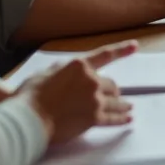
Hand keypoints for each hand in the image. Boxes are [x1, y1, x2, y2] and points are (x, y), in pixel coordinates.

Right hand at [21, 40, 137, 144]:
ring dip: (123, 104)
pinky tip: (127, 119)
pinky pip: (113, 118)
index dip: (122, 49)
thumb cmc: (31, 95)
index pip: (105, 55)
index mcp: (79, 65)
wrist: (29, 118)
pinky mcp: (94, 118)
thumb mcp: (47, 72)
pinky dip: (122, 119)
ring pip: (116, 101)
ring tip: (128, 107)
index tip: (134, 46)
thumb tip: (70, 72)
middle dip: (111, 89)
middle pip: (110, 84)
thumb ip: (64, 70)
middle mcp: (91, 80)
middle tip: (115, 94)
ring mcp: (95, 100)